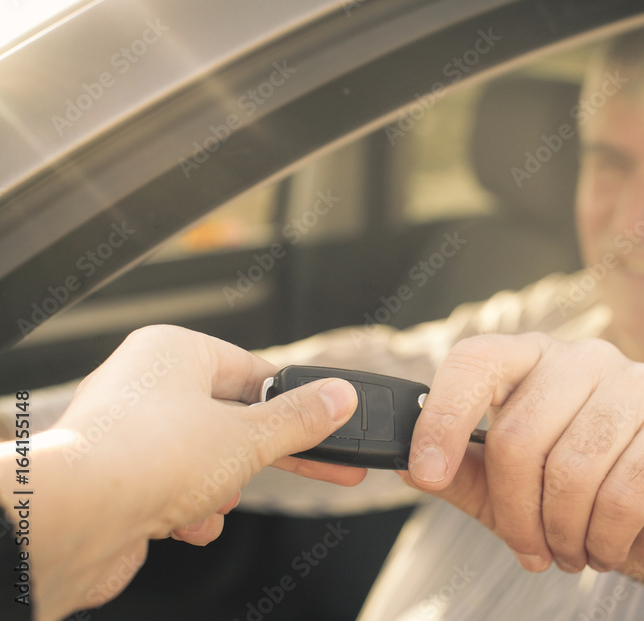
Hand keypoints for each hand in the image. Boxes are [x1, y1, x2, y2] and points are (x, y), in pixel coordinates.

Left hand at [0, 325, 360, 620]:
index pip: (253, 372)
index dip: (296, 402)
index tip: (329, 422)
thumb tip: (339, 397)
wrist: (72, 521)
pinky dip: (188, 509)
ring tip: (214, 500)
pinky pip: (172, 489)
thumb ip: (300, 420)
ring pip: (203, 459)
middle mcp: (145, 384)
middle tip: (321, 466)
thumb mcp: (249, 437)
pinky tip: (185, 523)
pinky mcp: (116, 478)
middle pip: (232, 418)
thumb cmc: (146, 458)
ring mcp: (128, 433)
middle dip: (265, 455)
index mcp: (174, 352)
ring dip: (220, 489)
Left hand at [403, 333, 643, 618]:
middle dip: (516, 513)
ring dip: (562, 532)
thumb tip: (408, 468)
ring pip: (572, 470)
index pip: (477, 360)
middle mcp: (585, 358)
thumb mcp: (507, 491)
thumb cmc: (578, 498)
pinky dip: (604, 539)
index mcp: (534, 358)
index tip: (426, 473)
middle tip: (528, 550)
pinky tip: (604, 547)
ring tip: (568, 550)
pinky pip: (622, 494)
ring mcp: (638, 384)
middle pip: (521, 435)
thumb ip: (463, 474)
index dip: (443, 415)